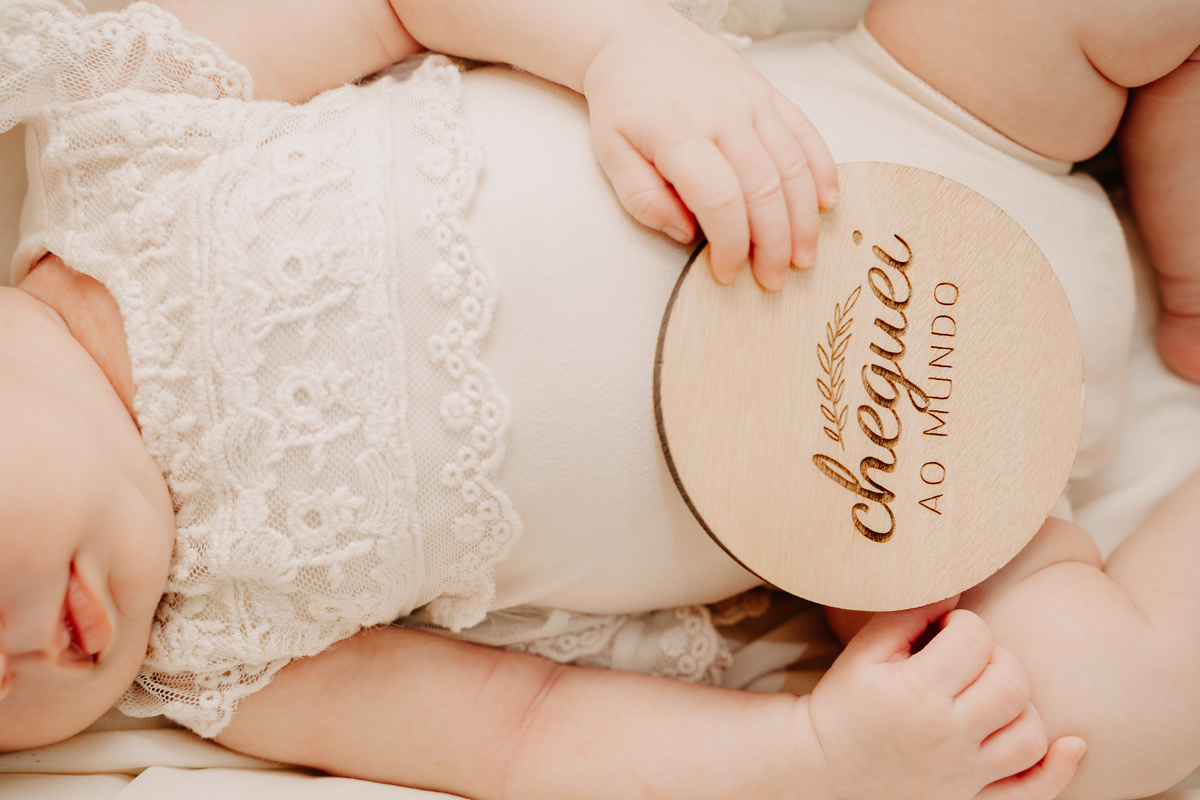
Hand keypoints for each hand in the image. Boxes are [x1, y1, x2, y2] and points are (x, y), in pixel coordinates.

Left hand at [582, 5, 837, 290]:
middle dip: (774, 243)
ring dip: (804, 218)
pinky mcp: (768, 94)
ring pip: (793, 166)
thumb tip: (685, 234)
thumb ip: (643, 198)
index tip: (728, 273)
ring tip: (804, 256)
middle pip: (764, 189)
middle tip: (773, 279)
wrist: (637, 39)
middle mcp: (723, 116)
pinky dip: (823, 170)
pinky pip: (806, 133)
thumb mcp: (611, 153)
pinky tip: (827, 203)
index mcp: (679, 135)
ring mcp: (751, 102)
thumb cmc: (624, 102)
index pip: (720, 201)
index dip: (731, 245)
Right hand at [806, 600, 1085, 799]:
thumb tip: (956, 587)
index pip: (975, 638)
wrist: (823, 769)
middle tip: (966, 663)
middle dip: (996, 659)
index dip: (963, 624)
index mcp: (916, 695)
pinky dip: (1059, 766)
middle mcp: (948, 737)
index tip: (943, 632)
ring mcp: (965, 775)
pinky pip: (1035, 789)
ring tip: (987, 698)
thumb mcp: (864, 652)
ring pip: (1031, 732)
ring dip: (1018, 706)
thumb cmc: (844, 704)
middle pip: (1012, 681)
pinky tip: (1068, 743)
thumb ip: (909, 615)